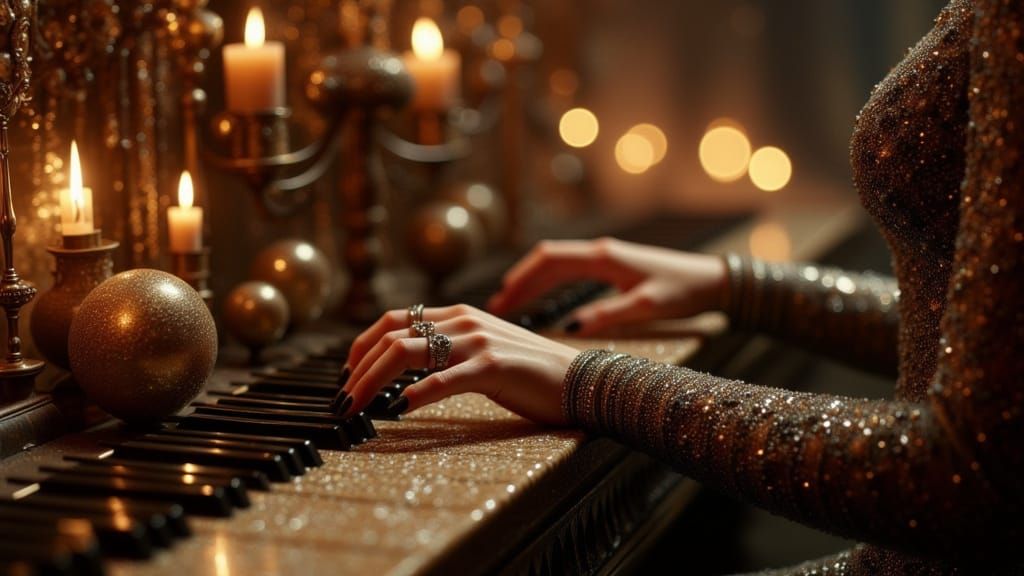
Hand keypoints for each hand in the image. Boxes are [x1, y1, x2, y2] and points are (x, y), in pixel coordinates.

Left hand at [341, 305, 578, 424]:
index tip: (345, 377)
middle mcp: (463, 320)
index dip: (360, 348)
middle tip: (340, 401)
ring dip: (371, 383)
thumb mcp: (482, 351)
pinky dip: (413, 395)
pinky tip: (396, 411)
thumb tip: (405, 365)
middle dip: (356, 370)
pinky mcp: (493, 366)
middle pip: (390, 337)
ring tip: (355, 408)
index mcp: (458, 315)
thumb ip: (448, 350)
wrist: (581, 379)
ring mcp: (477, 341)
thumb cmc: (531, 373)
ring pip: (406, 354)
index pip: (391, 321)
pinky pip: (442, 380)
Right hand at [487, 238, 726, 336]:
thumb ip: (608, 316)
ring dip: (533, 282)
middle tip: (496, 307)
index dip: (522, 279)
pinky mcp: (613, 266)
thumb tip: (569, 329)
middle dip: (520, 282)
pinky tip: (543, 300)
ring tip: (510, 305)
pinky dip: (550, 283)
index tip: (501, 299)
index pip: (550, 261)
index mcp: (603, 258)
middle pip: (547, 260)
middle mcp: (600, 252)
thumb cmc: (685, 291)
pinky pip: (571, 270)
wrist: (714, 279)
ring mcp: (606, 257)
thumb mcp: (646, 306)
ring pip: (558, 264)